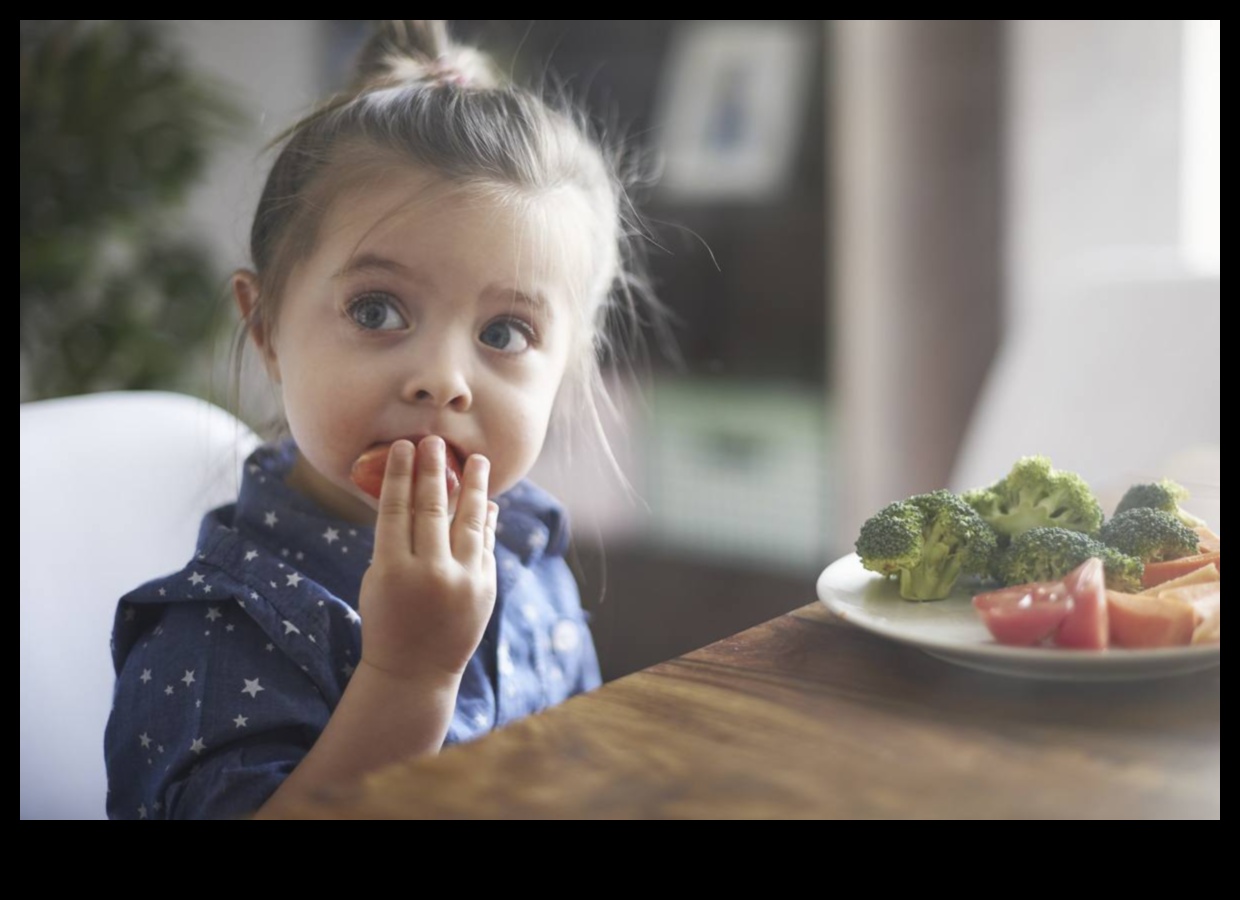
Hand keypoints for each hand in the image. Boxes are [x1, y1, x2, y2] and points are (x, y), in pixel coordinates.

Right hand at [357, 437, 498, 682]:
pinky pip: (486, 545)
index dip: (401, 474)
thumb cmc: (387, 619)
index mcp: (391, 570)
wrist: (415, 671)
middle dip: (434, 470)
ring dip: (474, 487)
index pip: (396, 509)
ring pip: (470, 522)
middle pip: (432, 509)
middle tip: (435, 442)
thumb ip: (396, 541)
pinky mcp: (485, 589)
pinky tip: (487, 502)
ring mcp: (462, 581)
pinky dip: (487, 522)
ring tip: (478, 460)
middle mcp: (429, 573)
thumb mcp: (378, 580)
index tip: (404, 447)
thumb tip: (417, 496)